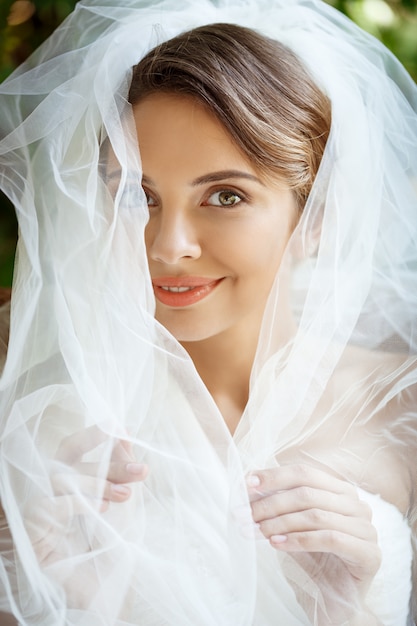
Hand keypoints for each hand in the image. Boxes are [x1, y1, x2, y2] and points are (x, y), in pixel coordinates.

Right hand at [27, 425, 147, 566]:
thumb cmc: (104, 550)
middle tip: (141, 471)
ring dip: (98, 483)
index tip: (121, 429)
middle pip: (70, 460)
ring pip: (60, 478)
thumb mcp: (120, 509)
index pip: (72, 448)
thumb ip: (120, 475)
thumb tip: (126, 440)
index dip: (93, 434)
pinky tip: (103, 510)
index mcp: (66, 482)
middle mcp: (48, 490)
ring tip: (127, 495)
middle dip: (109, 463)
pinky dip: (79, 503)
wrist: (94, 596)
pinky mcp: (29, 529)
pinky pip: (51, 505)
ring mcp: (36, 508)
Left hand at [246, 464, 380, 622]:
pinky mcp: (370, 554)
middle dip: (272, 503)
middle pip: (308, 493)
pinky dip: (299, 540)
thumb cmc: (312, 560)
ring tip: (258, 531)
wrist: (333, 602)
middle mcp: (357, 505)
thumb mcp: (291, 526)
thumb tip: (249, 481)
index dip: (274, 476)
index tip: (247, 484)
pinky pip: (330, 539)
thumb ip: (277, 503)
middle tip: (246, 514)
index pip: (305, 473)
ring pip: (316, 515)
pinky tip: (276, 544)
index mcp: (341, 491)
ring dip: (281, 522)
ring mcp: (367, 529)